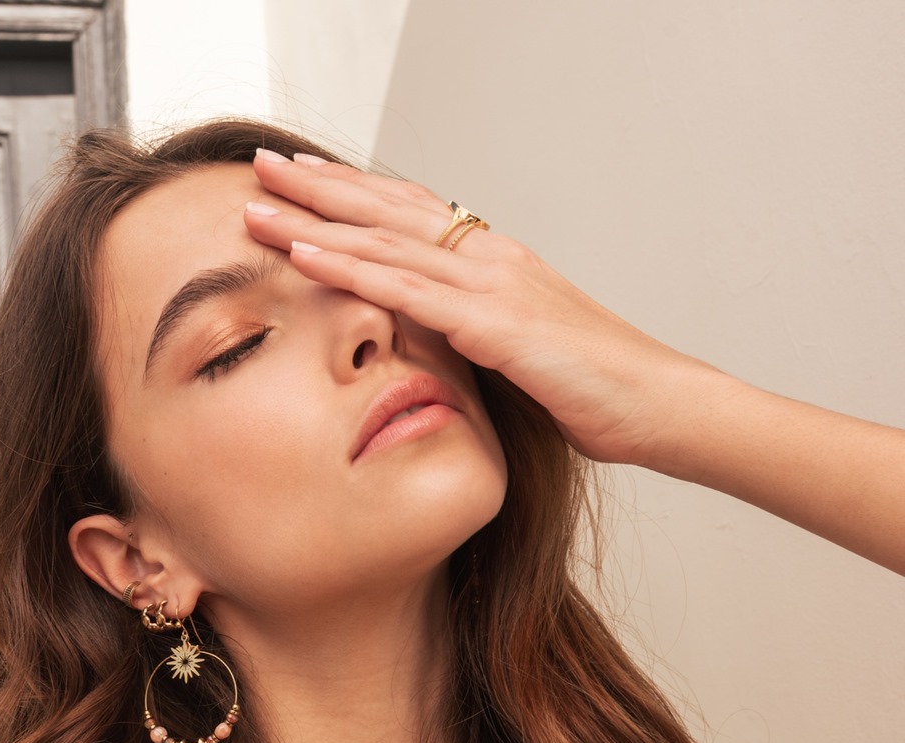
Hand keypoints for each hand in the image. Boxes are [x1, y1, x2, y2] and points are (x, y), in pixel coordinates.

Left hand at [247, 148, 727, 468]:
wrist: (658, 404)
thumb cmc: (595, 388)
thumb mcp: (524, 352)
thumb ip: (477, 334)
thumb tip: (435, 339)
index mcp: (497, 261)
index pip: (411, 212)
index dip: (354, 192)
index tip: (303, 180)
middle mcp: (490, 257)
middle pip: (389, 209)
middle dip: (319, 186)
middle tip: (260, 164)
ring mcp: (493, 285)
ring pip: (386, 241)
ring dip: (314, 220)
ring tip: (257, 204)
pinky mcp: (495, 324)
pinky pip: (408, 291)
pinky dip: (350, 270)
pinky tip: (304, 257)